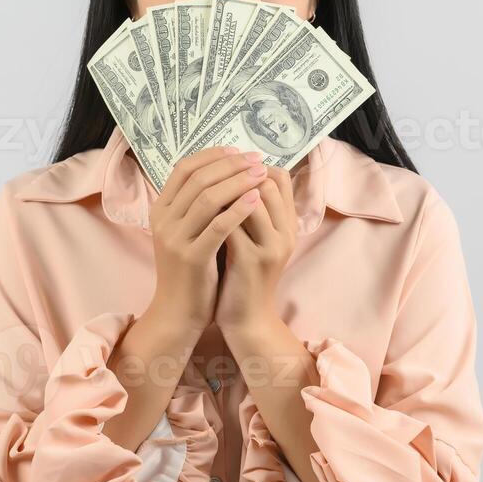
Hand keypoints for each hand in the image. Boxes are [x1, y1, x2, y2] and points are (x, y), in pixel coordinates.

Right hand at [148, 147, 271, 330]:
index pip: (184, 168)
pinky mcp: (191, 257)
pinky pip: (217, 226)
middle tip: (256, 160)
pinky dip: (238, 209)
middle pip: (198, 178)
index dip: (212, 155)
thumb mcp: (186, 232)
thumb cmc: (190, 268)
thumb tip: (227, 170)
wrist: (178, 311)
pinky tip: (257, 200)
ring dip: (238, 182)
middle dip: (231, 165)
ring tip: (261, 174)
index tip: (238, 151)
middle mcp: (163, 220)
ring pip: (207, 198)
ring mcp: (175, 239)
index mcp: (160, 209)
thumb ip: (198, 204)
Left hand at [215, 165, 297, 333]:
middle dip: (236, 172)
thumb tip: (227, 176)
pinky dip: (214, 213)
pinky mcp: (251, 262)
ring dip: (224, 189)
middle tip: (211, 169)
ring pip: (252, 200)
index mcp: (288, 225)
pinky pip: (231, 226)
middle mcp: (286, 233)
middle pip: (268, 183)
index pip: (281, 178)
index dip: (252, 166)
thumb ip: (247, 211)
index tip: (227, 163)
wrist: (246, 319)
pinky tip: (194, 209)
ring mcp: (271, 247)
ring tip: (201, 184)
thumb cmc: (244, 275)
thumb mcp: (253, 239)